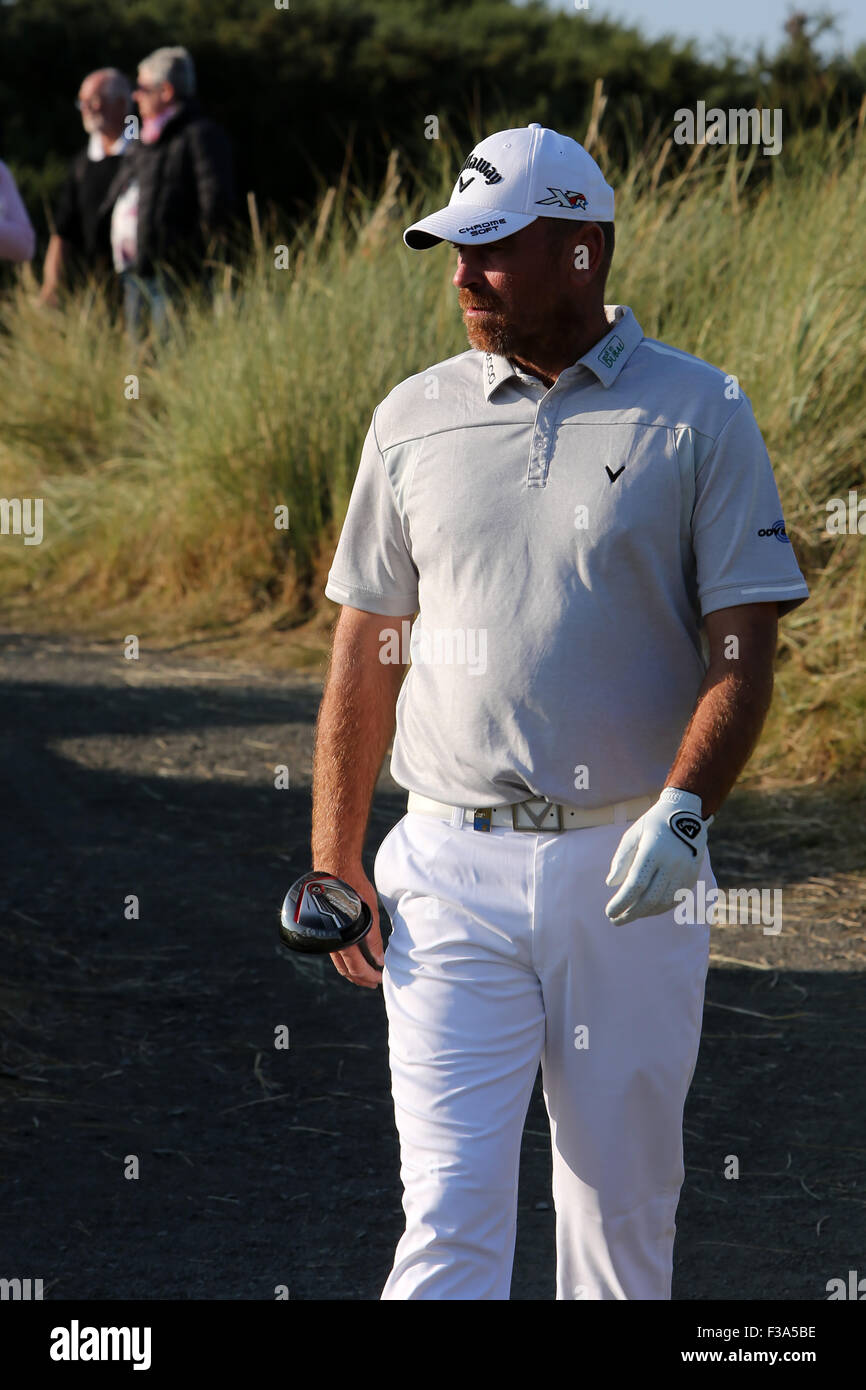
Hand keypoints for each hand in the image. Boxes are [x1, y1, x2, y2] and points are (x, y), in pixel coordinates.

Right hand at [317, 861, 385, 989]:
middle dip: (361, 978)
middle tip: (374, 982)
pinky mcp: (326, 926)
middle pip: (345, 969)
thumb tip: (380, 960)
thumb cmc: (352, 886)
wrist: (334, 866)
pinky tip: (356, 954)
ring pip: (339, 961)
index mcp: (341, 939)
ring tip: (366, 972)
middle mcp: (330, 940)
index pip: (356, 968)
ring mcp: (326, 934)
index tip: (380, 980)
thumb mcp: (368, 912)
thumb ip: (373, 938)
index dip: (369, 976)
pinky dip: (347, 956)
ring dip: (353, 969)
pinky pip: (336, 948)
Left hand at [605, 788, 712, 924]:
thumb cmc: (652, 824)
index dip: (621, 902)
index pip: (635, 885)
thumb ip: (621, 859)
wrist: (685, 813)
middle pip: (649, 898)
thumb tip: (611, 884)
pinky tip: (647, 910)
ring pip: (663, 902)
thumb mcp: (632, 835)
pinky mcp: (692, 875)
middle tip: (615, 921)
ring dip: (644, 913)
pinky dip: (660, 909)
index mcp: (653, 851)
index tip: (609, 912)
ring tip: (629, 915)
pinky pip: (675, 899)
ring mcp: (684, 871)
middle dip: (630, 914)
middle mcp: (671, 863)